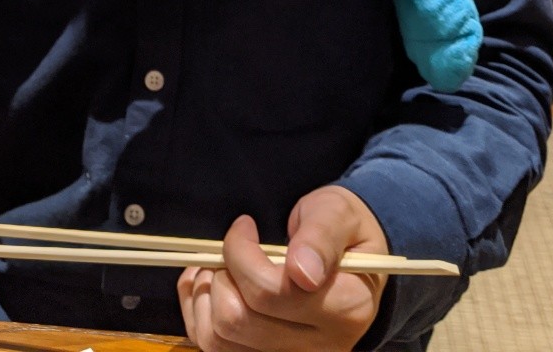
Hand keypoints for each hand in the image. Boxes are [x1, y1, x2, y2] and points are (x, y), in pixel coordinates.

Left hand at [177, 187, 387, 351]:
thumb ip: (322, 237)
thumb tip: (303, 272)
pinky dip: (198, 311)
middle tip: (233, 245)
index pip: (270, 292)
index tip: (245, 225)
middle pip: (237, 319)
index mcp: (345, 309)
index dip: (241, 253)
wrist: (354, 259)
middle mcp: (319, 348)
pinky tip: (211, 284)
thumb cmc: (342, 230)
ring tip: (220, 265)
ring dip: (205, 294)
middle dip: (222, 273)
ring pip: (218, 339)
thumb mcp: (337, 215)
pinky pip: (212, 346)